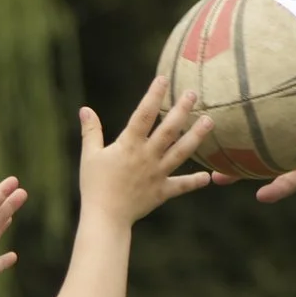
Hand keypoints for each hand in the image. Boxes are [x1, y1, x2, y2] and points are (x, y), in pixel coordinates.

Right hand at [78, 80, 214, 225]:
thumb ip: (91, 131)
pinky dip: (194, 182)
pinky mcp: (162, 192)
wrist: (105, 217)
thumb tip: (85, 109)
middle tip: (194, 94)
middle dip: (181, 110)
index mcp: (129, 145)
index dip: (153, 95)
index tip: (164, 79)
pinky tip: (208, 176)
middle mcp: (147, 156)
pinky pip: (181, 186)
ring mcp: (157, 174)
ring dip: (196, 136)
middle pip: (168, 129)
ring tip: (209, 121)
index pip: (143, 114)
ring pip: (181, 152)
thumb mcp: (90, 155)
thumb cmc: (94, 185)